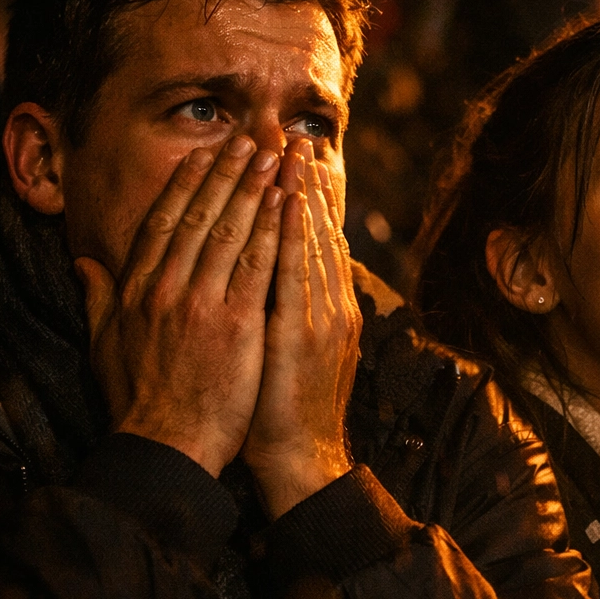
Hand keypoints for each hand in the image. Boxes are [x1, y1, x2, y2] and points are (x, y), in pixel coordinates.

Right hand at [75, 136, 282, 475]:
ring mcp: (202, 304)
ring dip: (256, 189)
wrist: (164, 448)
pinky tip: (290, 203)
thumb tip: (83, 263)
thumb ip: (96, 299)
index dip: (186, 185)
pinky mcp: (237, 324)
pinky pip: (260, 265)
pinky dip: (275, 229)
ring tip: (275, 156)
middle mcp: (167, 289)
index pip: (164, 223)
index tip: (204, 154)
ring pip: (233, 231)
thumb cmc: (137, 403)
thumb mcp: (102, 346)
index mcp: (137, 291)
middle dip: (228, 173)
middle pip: (202, 217)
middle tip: (251, 139)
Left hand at [243, 142, 362, 518]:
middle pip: (318, 231)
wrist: (300, 462)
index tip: (293, 159)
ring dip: (302, 194)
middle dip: (306, 183)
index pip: (314, 241)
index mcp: (325, 308)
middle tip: (295, 136)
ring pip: (312, 241)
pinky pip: (297, 273)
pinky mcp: (305, 333)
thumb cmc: (282, 414)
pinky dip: (295, 233)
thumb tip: (269, 281)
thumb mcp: (287, 353)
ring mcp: (322, 317)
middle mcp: (330, 305)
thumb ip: (282, 313)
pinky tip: (288, 202)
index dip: (305, 199)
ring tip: (293, 151)